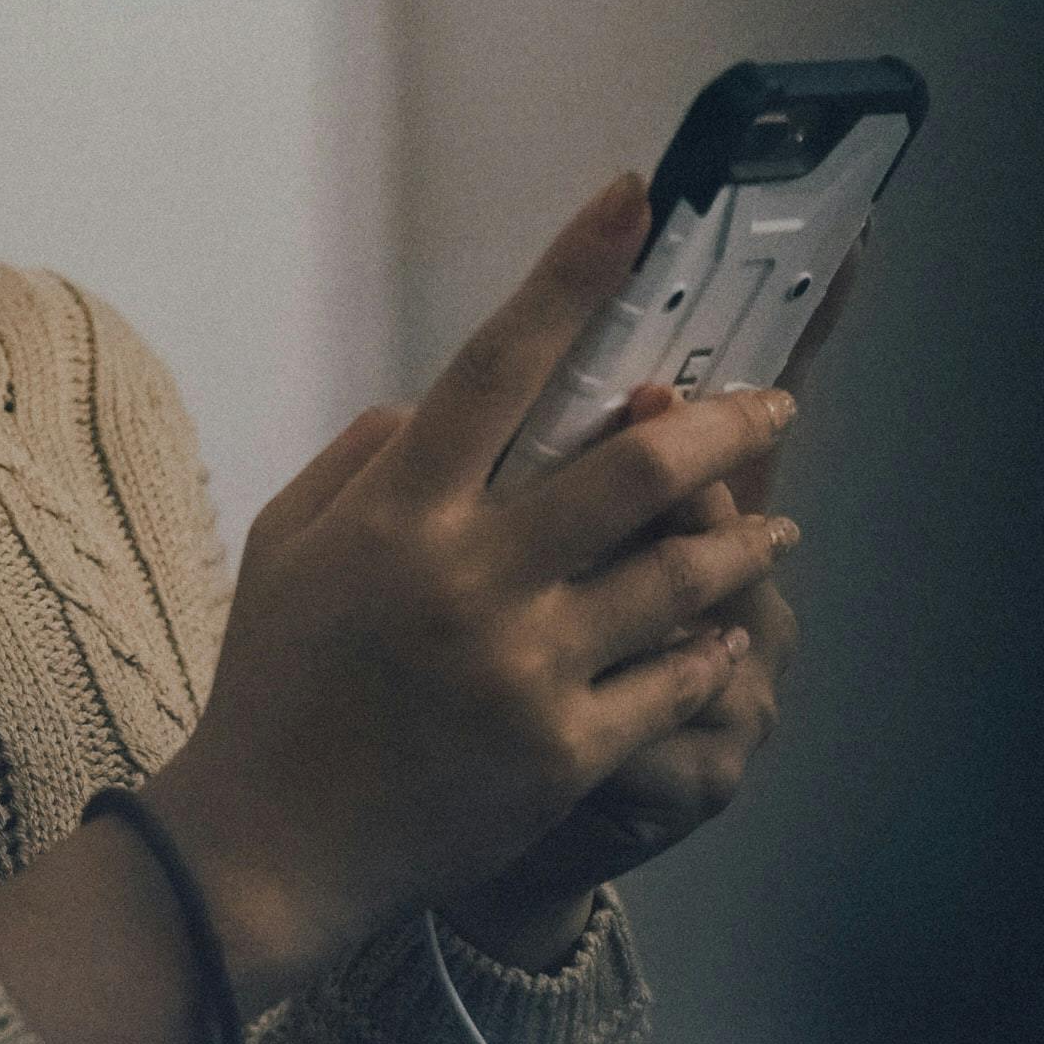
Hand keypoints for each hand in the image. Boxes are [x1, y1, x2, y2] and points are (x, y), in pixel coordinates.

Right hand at [147, 174, 797, 1009]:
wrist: (269, 844)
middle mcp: (470, 576)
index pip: (497, 362)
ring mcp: (524, 667)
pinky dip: (710, 647)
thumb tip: (436, 406)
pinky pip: (672, 680)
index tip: (633, 200)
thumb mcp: (285, 545)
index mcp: (398, 511)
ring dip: (741, 539)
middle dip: (722, 426)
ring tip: (775, 526)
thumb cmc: (273, 683)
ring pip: (677, 575)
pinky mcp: (563, 750)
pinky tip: (725, 631)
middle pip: (631, 468)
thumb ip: (362, 461)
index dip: (571, 274)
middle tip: (770, 407)